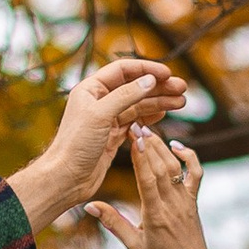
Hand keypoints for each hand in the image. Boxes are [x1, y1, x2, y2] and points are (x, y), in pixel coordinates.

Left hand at [8, 57, 188, 234]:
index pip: (123, 70)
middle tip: (182, 89)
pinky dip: (151, 118)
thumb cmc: (76, 145)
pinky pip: (136, 122)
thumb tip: (150, 80)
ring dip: (159, 102)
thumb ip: (126, 95)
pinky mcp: (113, 136)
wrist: (66, 178)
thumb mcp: (101, 115)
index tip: (167, 74)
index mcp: (91, 89)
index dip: (146, 69)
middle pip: (134, 87)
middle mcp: (99, 101)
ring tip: (181, 102)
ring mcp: (107, 119)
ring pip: (138, 105)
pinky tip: (165, 114)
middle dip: (159, 87)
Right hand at [83, 122, 226, 248]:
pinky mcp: (194, 200)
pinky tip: (175, 145)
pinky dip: (188, 156)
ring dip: (161, 146)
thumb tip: (90, 205)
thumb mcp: (133, 246)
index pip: (148, 180)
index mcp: (156, 216)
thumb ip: (113, 223)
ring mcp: (186, 200)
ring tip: (147, 128)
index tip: (133, 137)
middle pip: (162, 167)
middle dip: (149, 144)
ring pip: (175, 167)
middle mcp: (173, 205)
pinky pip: (195, 173)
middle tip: (136, 123)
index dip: (141, 157)